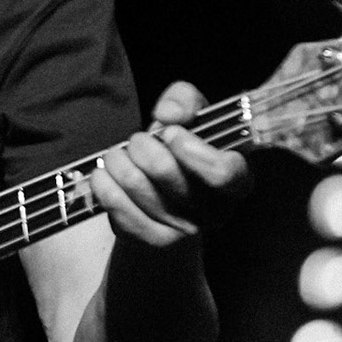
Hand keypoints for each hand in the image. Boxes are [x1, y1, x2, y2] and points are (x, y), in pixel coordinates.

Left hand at [90, 81, 252, 248]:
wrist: (164, 198)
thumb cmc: (181, 152)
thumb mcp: (192, 118)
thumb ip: (186, 100)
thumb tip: (168, 115)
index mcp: (237, 179)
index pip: (223, 173)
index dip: (191, 150)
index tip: (170, 133)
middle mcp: (216, 210)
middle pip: (166, 173)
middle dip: (142, 146)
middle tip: (137, 141)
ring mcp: (185, 230)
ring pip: (136, 186)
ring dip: (118, 161)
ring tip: (118, 156)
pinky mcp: (154, 240)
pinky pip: (118, 207)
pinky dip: (104, 184)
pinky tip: (105, 175)